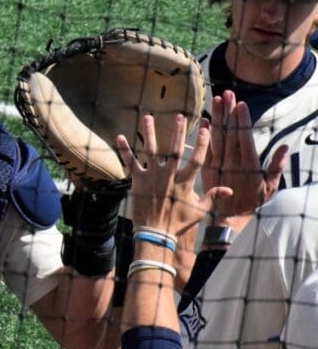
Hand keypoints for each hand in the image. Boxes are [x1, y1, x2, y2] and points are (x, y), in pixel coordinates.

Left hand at [117, 114, 231, 236]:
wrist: (155, 232)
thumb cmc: (179, 222)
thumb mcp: (199, 210)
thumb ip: (213, 197)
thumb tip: (229, 189)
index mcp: (185, 182)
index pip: (197, 159)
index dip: (202, 144)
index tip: (205, 128)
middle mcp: (169, 176)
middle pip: (175, 150)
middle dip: (177, 131)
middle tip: (179, 116)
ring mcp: (152, 176)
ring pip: (151, 150)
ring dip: (149, 133)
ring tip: (148, 117)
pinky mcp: (137, 180)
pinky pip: (130, 162)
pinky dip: (124, 149)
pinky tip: (119, 136)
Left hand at [204, 91, 286, 221]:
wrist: (227, 218)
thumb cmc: (252, 202)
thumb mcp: (270, 188)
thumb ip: (276, 167)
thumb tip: (284, 148)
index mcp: (248, 166)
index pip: (244, 137)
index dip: (242, 120)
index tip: (241, 104)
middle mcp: (231, 162)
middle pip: (229, 132)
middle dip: (229, 111)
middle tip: (227, 93)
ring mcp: (217, 164)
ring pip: (216, 137)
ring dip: (217, 117)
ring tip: (216, 99)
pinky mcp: (206, 168)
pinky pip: (205, 148)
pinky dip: (204, 133)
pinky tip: (205, 120)